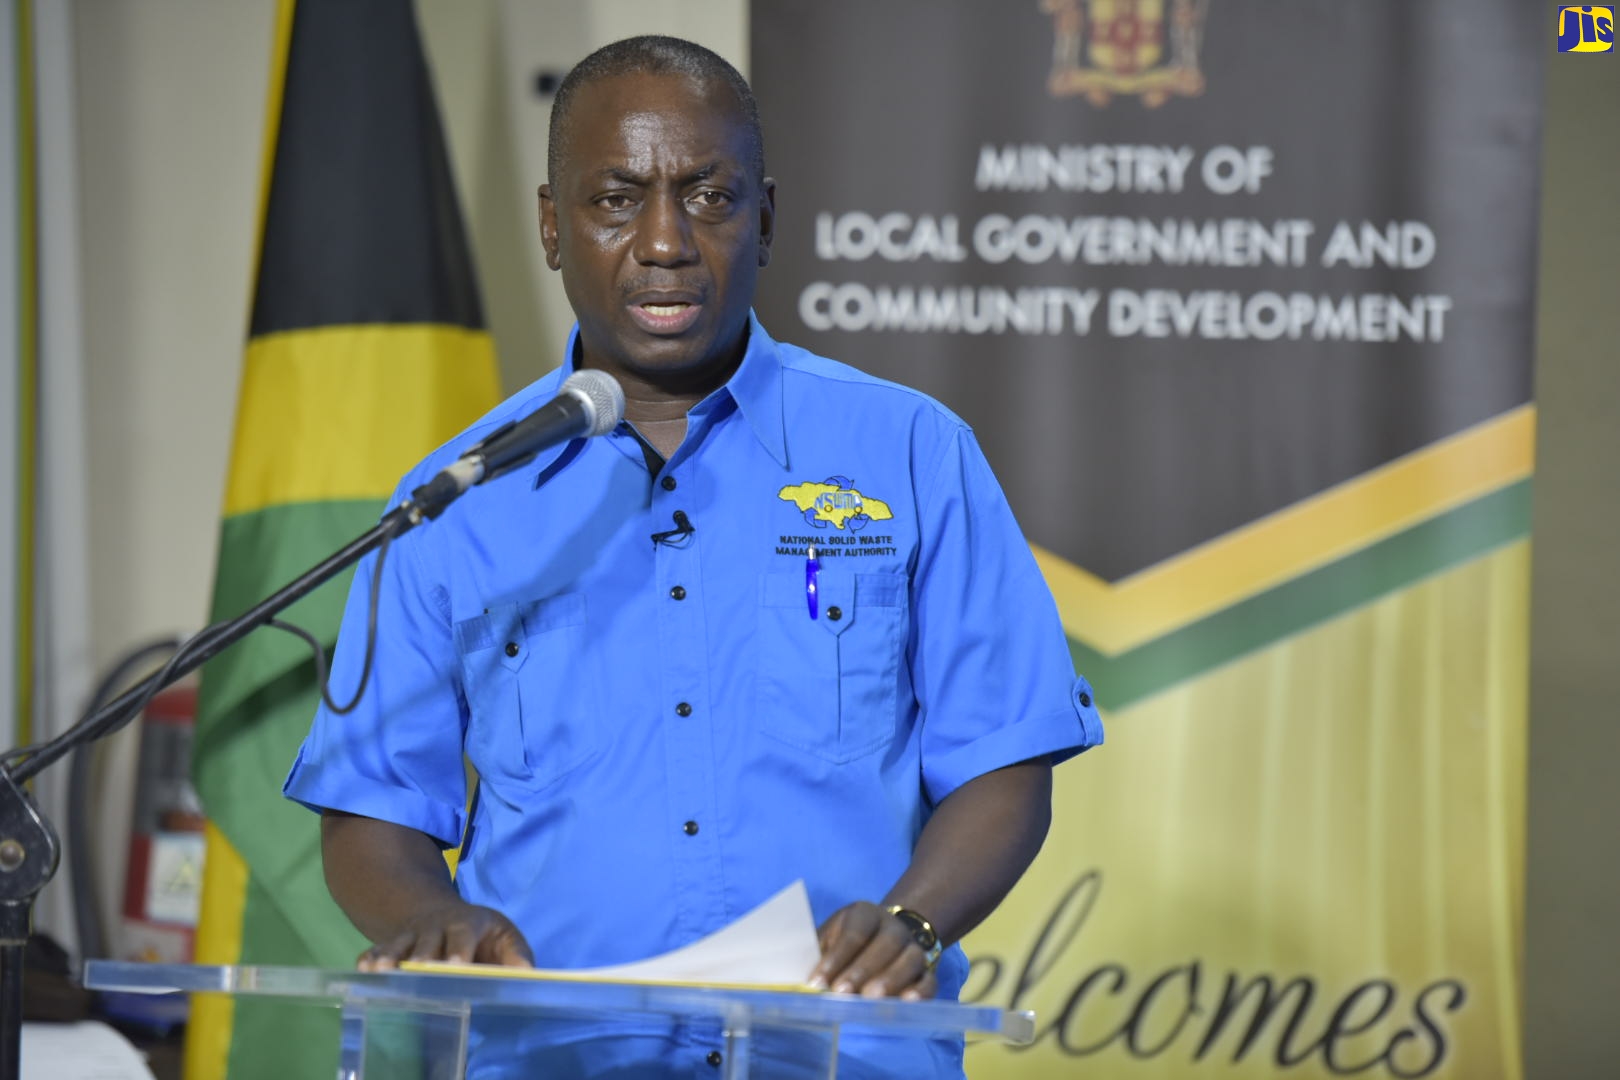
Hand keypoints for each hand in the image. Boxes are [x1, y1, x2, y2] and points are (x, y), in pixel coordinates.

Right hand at [357, 901, 533, 971]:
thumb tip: (527, 974)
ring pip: (398, 945)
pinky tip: (362, 970)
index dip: (459, 949)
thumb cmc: (482, 933)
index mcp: (465, 922)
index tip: (456, 965)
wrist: (444, 915)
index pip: (462, 934)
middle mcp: (435, 927)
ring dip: (390, 957)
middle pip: (427, 942)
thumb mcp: (504, 935)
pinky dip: (370, 958)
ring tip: (381, 971)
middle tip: (420, 971)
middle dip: (423, 956)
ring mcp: (411, 935)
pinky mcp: (393, 945)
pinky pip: (377, 949)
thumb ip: (517, 954)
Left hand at [807, 901, 938, 1000]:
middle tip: (843, 993)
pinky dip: (921, 992)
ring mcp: (914, 947)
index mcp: (865, 914)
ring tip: (871, 1000)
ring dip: (891, 980)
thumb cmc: (845, 944)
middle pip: (885, 944)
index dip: (835, 958)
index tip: (817, 983)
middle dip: (862, 970)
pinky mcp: (928, 970)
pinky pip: (929, 980)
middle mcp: (894, 927)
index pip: (853, 931)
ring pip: (910, 959)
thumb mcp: (828, 940)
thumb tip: (795, 982)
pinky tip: (906, 1003)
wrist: (883, 938)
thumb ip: (816, 956)